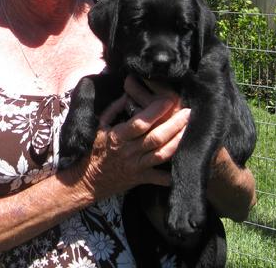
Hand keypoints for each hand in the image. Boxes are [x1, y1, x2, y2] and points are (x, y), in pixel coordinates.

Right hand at [69, 82, 189, 201]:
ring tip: (190, 130)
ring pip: (161, 154)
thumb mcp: (99, 126)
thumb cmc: (93, 151)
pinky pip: (159, 178)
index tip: (169, 100)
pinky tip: (186, 164)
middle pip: (156, 137)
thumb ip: (114, 109)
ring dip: (178, 142)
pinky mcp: (141, 179)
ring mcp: (136, 166)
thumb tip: (129, 94)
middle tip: (188, 113)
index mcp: (118, 136)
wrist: (86, 181)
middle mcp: (128, 151)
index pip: (140, 123)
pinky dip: (172, 174)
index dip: (156, 111)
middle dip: (174, 124)